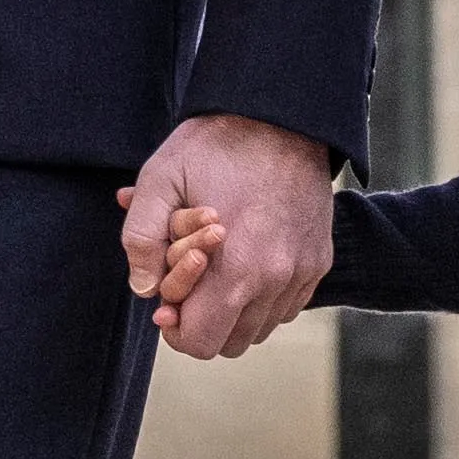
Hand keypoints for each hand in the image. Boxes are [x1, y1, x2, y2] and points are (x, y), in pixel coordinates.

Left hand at [118, 116, 331, 360]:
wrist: (283, 115)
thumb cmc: (217, 145)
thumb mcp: (160, 179)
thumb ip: (141, 240)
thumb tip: (144, 290)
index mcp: (236, 269)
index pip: (201, 342)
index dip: (176, 329)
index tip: (168, 303)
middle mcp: (275, 280)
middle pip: (230, 343)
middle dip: (203, 322)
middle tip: (190, 285)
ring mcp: (301, 273)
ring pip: (260, 328)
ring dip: (233, 311)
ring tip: (218, 269)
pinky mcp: (317, 261)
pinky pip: (286, 306)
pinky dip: (262, 298)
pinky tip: (246, 262)